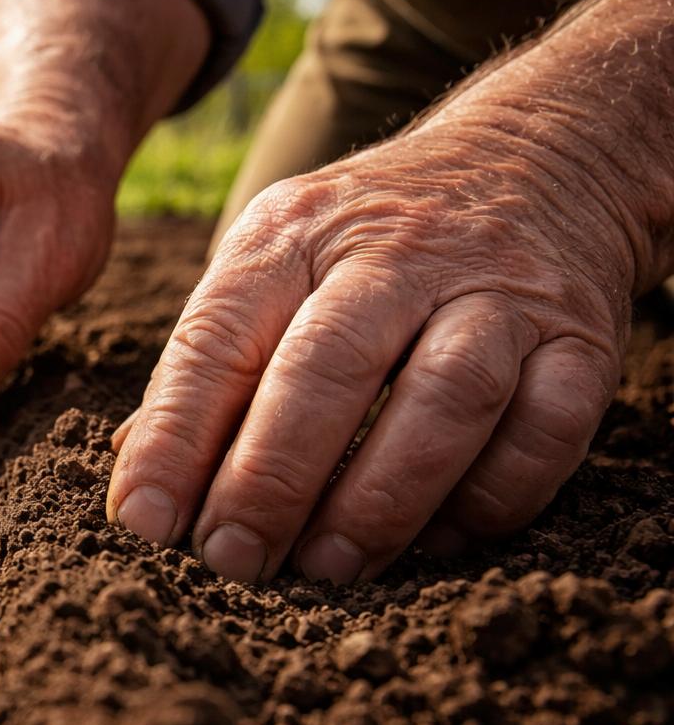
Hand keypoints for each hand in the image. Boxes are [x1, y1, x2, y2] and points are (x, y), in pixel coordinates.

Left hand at [107, 118, 634, 582]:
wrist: (535, 157)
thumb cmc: (365, 244)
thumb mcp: (273, 264)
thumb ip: (211, 365)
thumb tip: (142, 482)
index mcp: (294, 234)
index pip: (220, 337)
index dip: (176, 437)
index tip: (144, 522)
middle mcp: (396, 251)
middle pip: (328, 367)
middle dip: (271, 478)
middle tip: (234, 560)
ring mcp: (497, 290)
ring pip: (446, 397)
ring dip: (380, 498)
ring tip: (327, 567)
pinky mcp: (581, 335)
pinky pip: (549, 426)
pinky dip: (494, 495)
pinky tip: (438, 541)